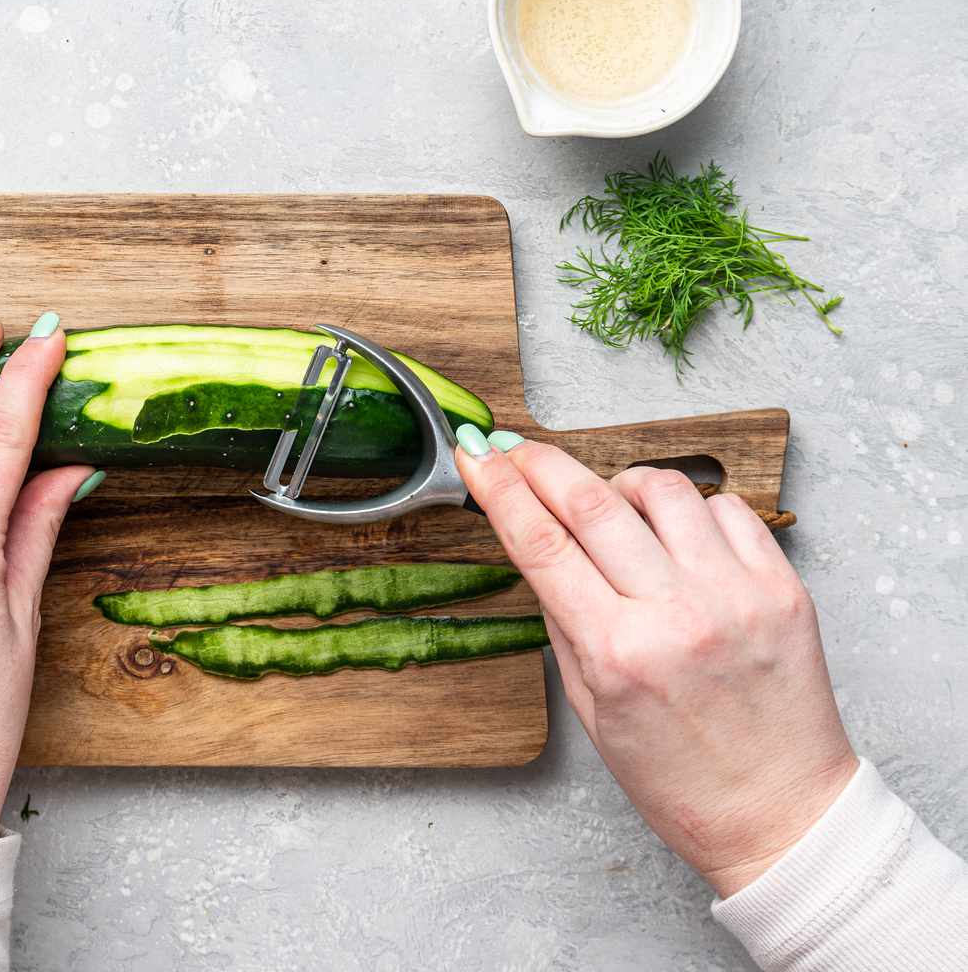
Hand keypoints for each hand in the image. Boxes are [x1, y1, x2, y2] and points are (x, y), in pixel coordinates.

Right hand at [456, 428, 856, 897]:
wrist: (777, 811)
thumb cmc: (676, 775)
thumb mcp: (589, 705)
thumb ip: (564, 620)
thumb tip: (540, 546)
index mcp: (616, 652)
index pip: (540, 543)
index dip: (499, 489)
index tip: (477, 456)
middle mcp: (676, 614)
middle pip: (591, 502)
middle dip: (540, 464)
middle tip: (515, 447)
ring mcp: (735, 594)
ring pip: (661, 488)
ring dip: (619, 483)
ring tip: (610, 505)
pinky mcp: (782, 586)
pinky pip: (726, 507)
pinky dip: (689, 508)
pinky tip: (675, 535)